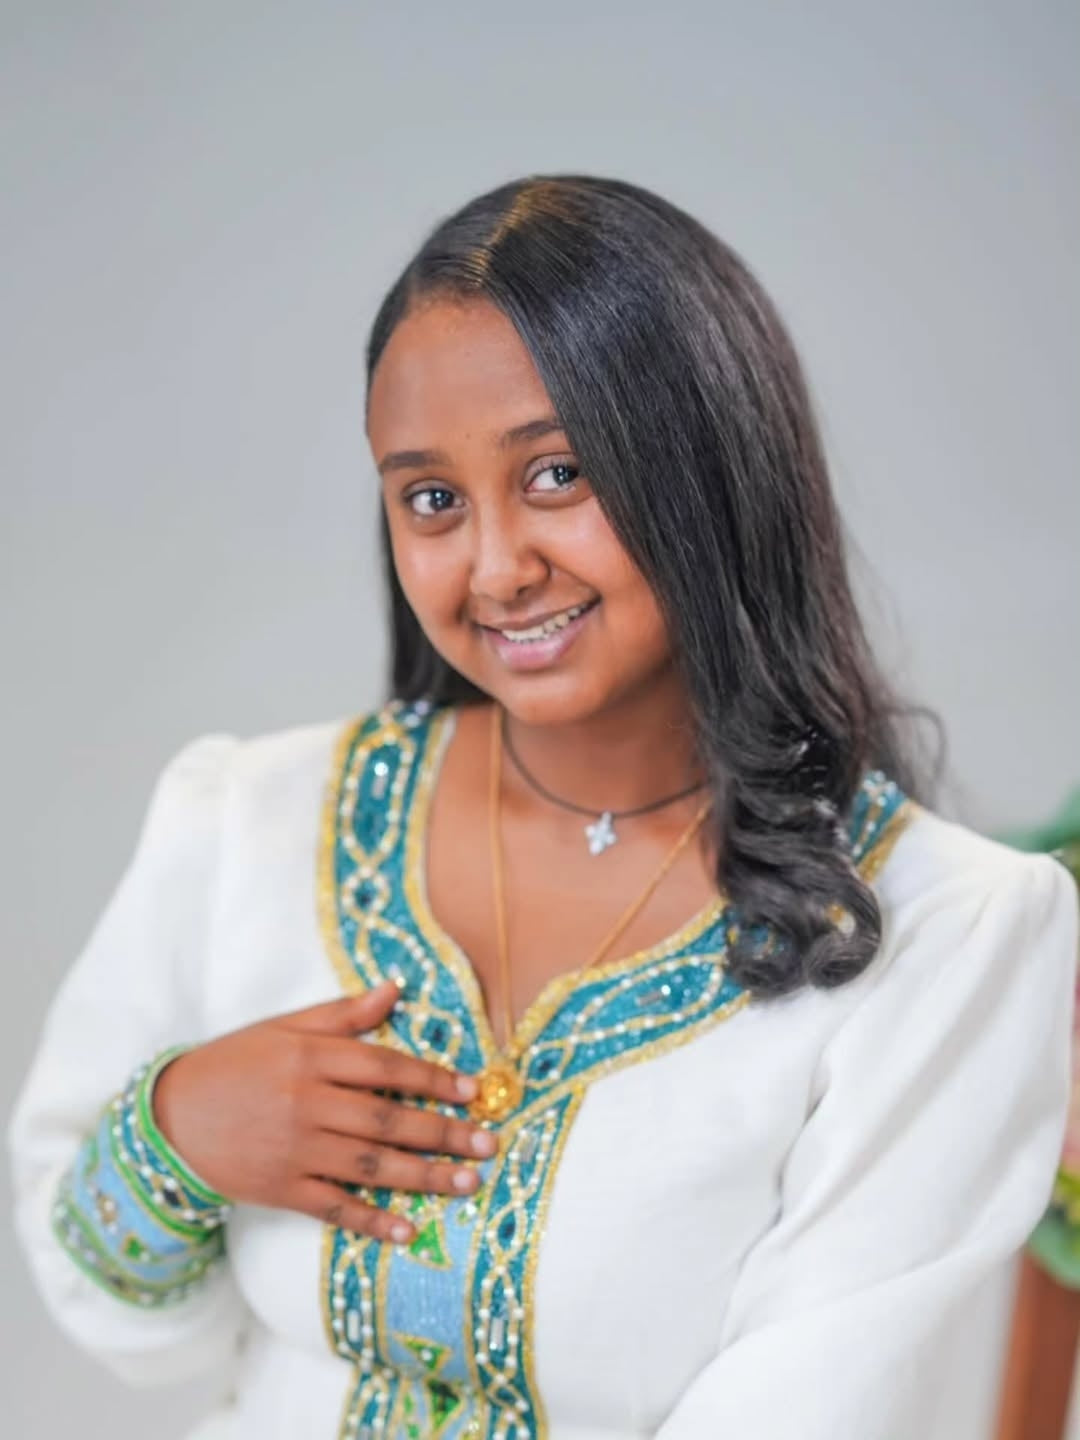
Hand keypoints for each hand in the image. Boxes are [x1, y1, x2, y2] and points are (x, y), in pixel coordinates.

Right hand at [152, 981, 495, 1243]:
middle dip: (443, 1133)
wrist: (170, 1118)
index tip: (473, 1092)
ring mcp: (293, 1150)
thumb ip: (342, 1014)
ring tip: (467, 1182)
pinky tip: (407, 1229)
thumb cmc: (235, 1064)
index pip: (384, 1067)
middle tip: (488, 1144)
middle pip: (386, 1119)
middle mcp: (305, 1103)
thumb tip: (395, 989)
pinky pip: (334, 1207)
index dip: (432, 1079)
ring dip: (423, 1176)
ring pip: (370, 1164)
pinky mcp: (280, 1189)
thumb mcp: (284, 1029)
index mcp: (310, 1058)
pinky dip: (370, 1219)